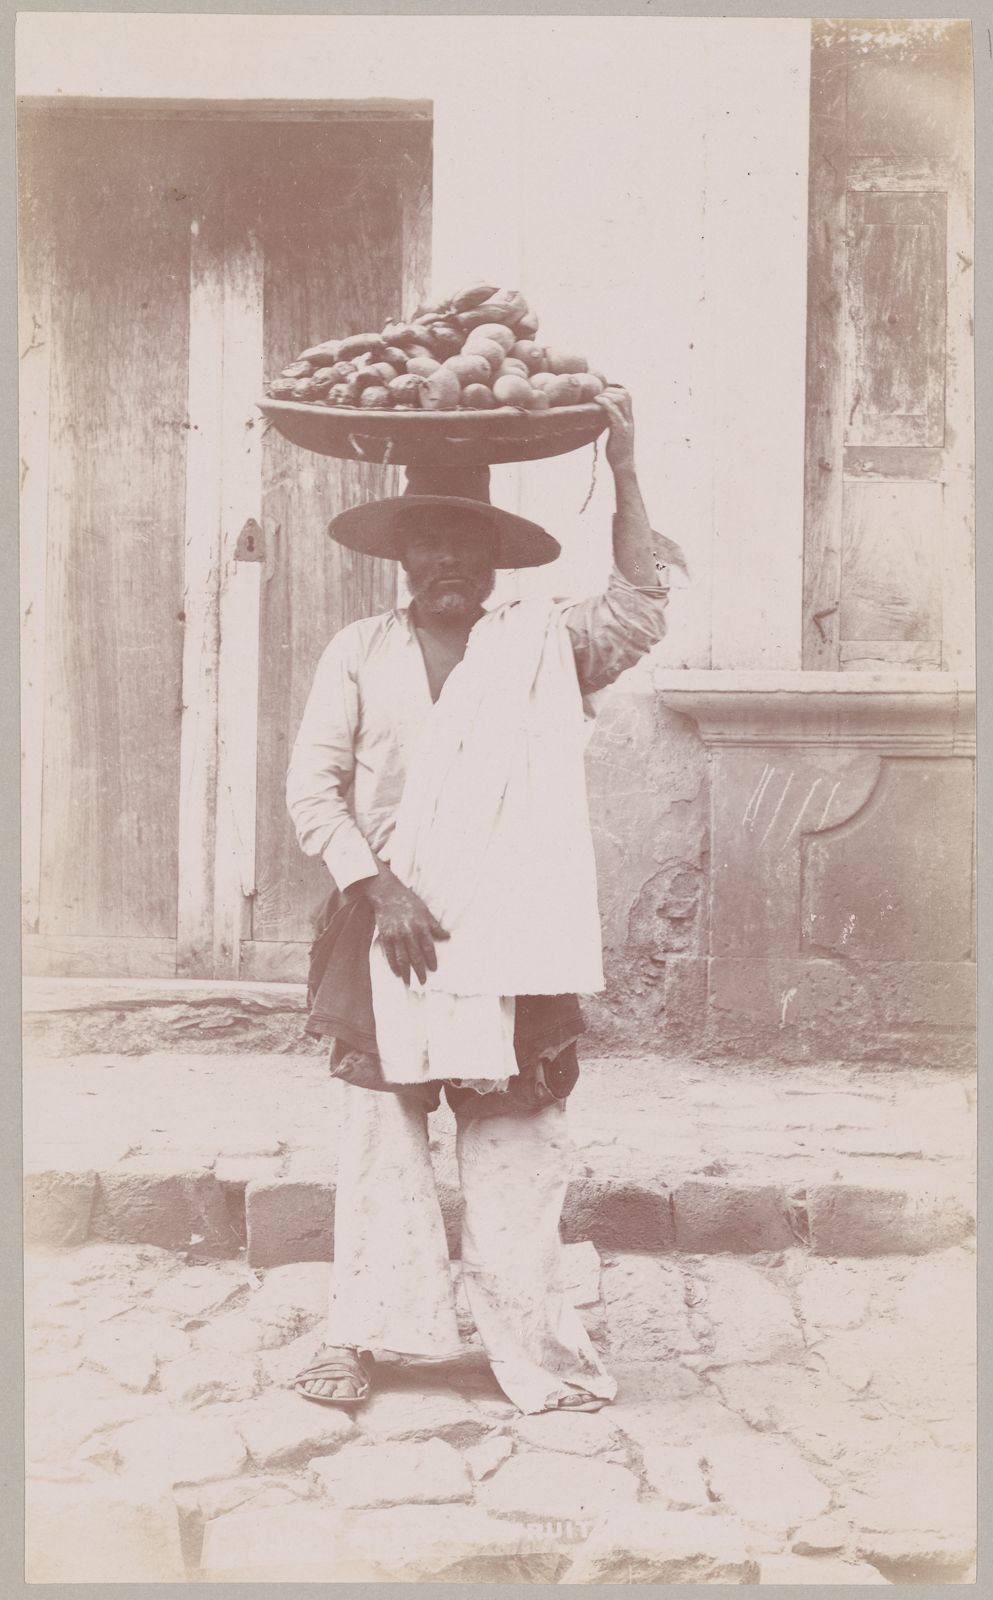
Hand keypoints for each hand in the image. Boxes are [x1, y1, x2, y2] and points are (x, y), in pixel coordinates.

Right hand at [365, 864, 448, 984]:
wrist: (386, 893)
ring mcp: (396, 935)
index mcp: (421, 926)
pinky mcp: (385, 936)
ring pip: (402, 958)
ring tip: (409, 982)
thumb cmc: (408, 901)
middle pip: (415, 956)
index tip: (434, 969)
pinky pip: (390, 954)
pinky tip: (397, 973)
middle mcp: (408, 933)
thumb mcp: (425, 911)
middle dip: (419, 971)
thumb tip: (448, 937)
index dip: (431, 960)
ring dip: (406, 972)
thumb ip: (435, 926)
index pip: (428, 948)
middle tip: (423, 982)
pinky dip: (393, 965)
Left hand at [594, 385, 635, 470]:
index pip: (627, 396)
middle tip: (597, 393)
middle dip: (610, 390)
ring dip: (607, 395)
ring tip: (595, 396)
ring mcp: (626, 423)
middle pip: (625, 394)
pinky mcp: (620, 429)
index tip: (603, 391)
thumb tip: (603, 416)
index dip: (615, 389)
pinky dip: (605, 403)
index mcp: (629, 418)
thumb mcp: (615, 433)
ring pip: (620, 400)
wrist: (623, 465)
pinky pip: (613, 411)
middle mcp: (629, 419)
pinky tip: (596, 401)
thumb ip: (612, 422)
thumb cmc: (617, 451)